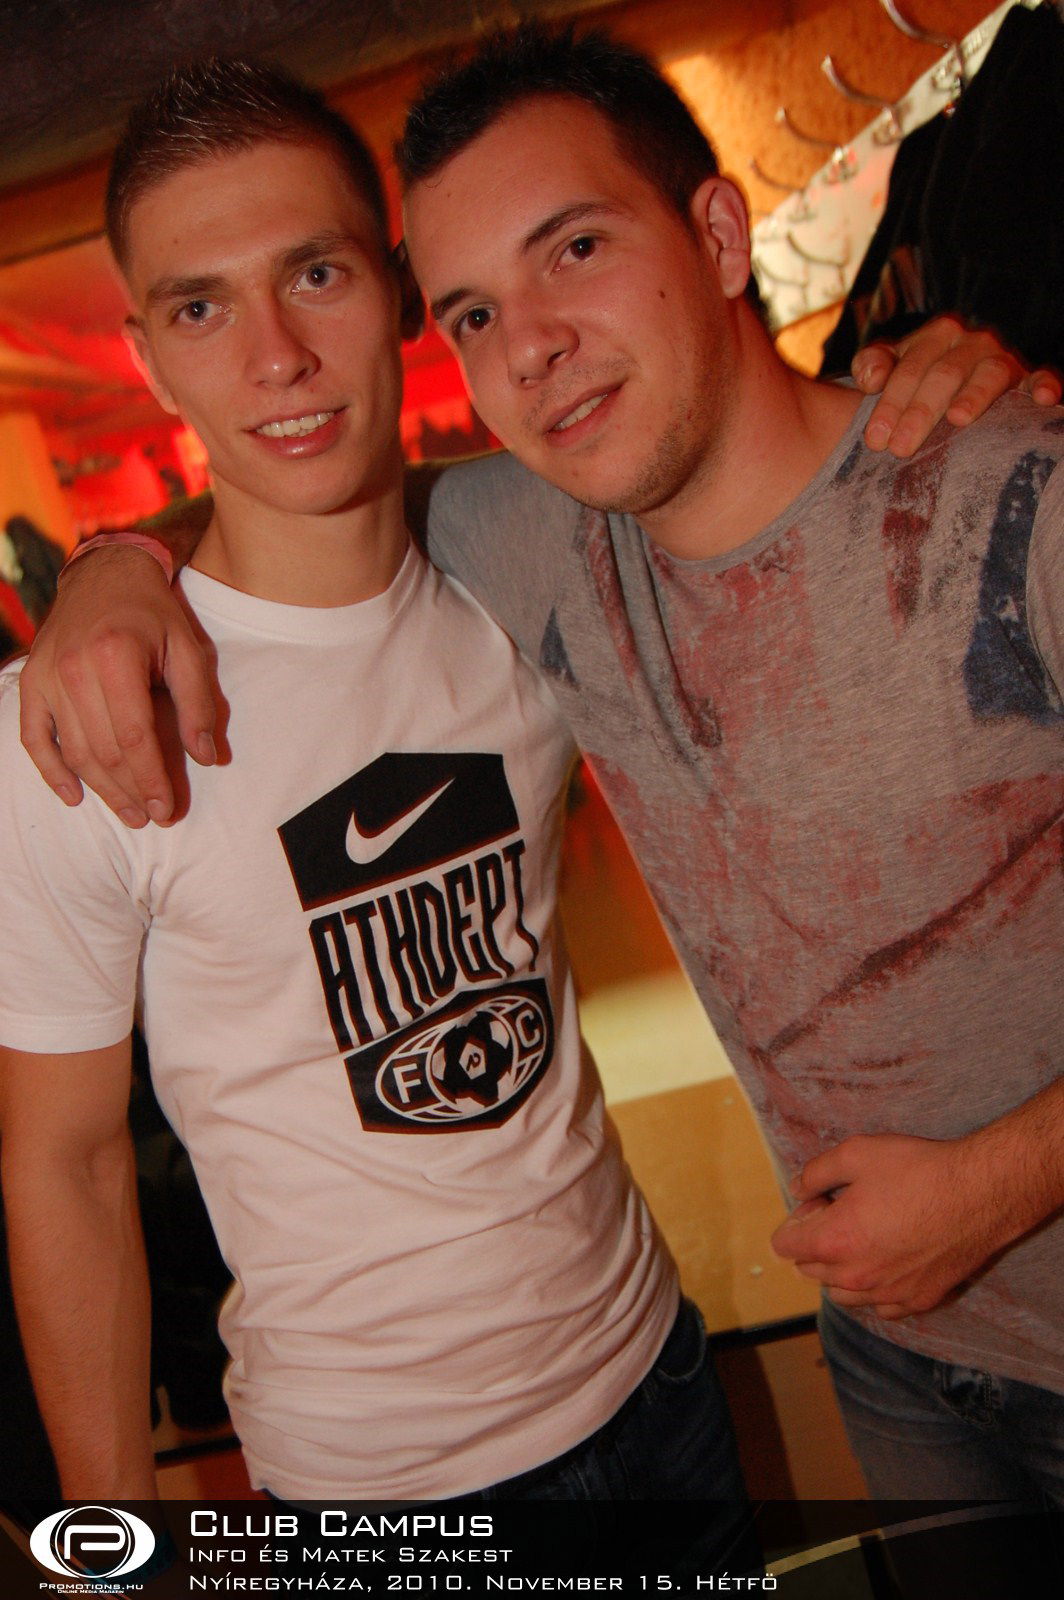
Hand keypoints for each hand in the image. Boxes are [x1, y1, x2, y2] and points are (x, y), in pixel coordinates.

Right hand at [19, 547, 216, 825]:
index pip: (134, 737)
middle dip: (130, 791)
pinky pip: (33, 736)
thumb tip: (207, 757)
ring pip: (73, 750)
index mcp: (116, 657)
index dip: (151, 779)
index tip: (166, 808)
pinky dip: (50, 771)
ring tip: (128, 812)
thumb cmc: (153, 614)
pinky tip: (73, 796)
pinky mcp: (31, 681)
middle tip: (151, 817)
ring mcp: (47, 676)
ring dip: (101, 788)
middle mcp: (75, 668)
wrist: (104, 575)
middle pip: (103, 750)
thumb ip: (198, 704)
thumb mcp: (187, 649)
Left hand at [770, 1131, 1013, 1319]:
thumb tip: (797, 1189)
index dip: (796, 1219)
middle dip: (815, 1241)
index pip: (784, 1246)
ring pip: (841, 1293)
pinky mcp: (919, 1301)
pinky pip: (880, 1306)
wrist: (980, 1193)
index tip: (821, 1201)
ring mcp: (889, 1294)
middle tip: (843, 1211)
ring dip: (840, 1269)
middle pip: (809, 1270)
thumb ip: (816, 1172)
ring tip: (864, 1237)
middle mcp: (857, 1276)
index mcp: (835, 1241)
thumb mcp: (857, 1153)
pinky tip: (890, 1260)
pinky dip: (875, 1289)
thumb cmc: (918, 1170)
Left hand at [852, 315, 1060, 456]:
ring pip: (990, 373)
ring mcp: (1002, 360)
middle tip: (901, 447)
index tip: (875, 440)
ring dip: (974, 397)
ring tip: (957, 418)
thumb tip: (871, 379)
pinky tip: (1044, 399)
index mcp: (937, 336)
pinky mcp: (1028, 379)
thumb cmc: (916, 384)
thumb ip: (872, 365)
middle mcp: (972, 342)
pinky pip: (1041, 378)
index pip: (910, 368)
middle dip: (920, 411)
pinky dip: (1045, 385)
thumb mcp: (892, 369)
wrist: (953, 389)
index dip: (890, 402)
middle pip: (944, 374)